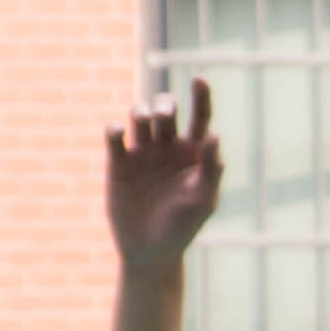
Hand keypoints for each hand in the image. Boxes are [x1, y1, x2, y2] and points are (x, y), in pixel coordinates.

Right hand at [108, 82, 225, 265]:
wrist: (149, 252)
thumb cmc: (183, 228)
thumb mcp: (203, 200)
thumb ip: (211, 168)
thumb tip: (214, 135)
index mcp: (193, 153)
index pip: (200, 116)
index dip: (201, 96)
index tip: (199, 78)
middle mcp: (168, 147)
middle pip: (166, 111)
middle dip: (164, 104)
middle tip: (164, 113)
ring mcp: (142, 153)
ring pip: (139, 116)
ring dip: (141, 111)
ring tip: (142, 120)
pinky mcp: (118, 163)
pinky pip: (115, 136)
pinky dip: (115, 127)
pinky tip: (119, 131)